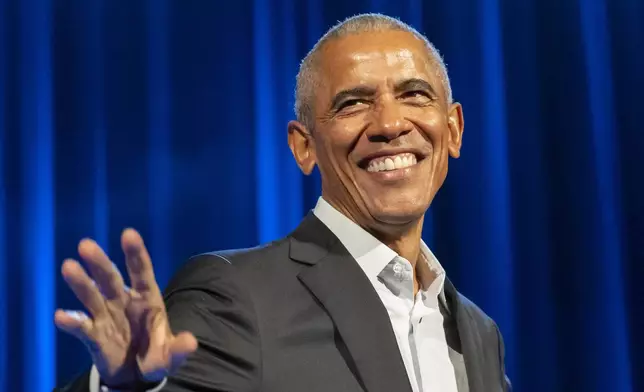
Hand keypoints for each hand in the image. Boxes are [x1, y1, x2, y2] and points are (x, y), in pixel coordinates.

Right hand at [54, 228, 197, 386]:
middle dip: (100, 262)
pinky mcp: (93, 336)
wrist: (137, 376)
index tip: (128, 233)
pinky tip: (62, 316)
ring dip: (81, 282)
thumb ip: (179, 348)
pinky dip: (72, 322)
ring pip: (92, 296)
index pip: (142, 272)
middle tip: (86, 244)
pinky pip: (82, 327)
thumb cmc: (156, 355)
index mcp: (147, 298)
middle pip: (111, 278)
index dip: (135, 253)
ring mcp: (106, 316)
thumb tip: (191, 343)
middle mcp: (124, 302)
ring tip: (68, 267)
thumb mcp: (171, 354)